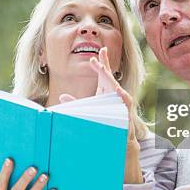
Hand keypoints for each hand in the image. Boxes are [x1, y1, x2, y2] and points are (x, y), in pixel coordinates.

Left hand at [59, 47, 142, 182]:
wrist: (120, 139)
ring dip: (109, 78)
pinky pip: (124, 101)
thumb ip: (76, 103)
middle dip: (103, 66)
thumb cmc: (105, 122)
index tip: (100, 50)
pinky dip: (121, 96)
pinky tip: (116, 90)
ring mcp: (121, 101)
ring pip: (115, 87)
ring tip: (103, 70)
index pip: (104, 73)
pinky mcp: (126, 111)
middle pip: (109, 76)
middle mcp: (114, 93)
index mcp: (106, 90)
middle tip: (96, 57)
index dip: (102, 62)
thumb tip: (62, 97)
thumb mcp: (88, 110)